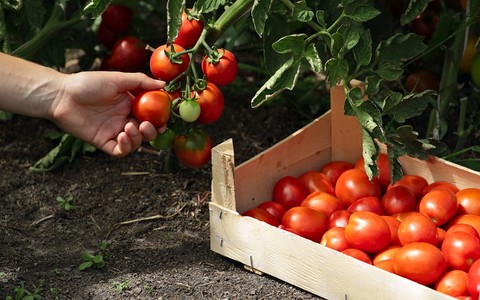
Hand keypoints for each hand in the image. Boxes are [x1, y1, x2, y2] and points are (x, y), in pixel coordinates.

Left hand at [51, 71, 165, 156]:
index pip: (151, 115)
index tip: (165, 119)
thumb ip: (141, 82)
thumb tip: (164, 84)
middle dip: (151, 132)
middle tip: (147, 126)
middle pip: (146, 132)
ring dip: (137, 138)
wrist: (62, 95)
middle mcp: (124, 119)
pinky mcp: (103, 141)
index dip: (160, 120)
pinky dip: (125, 147)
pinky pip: (119, 151)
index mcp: (130, 104)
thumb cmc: (88, 83)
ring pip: (135, 143)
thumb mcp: (117, 79)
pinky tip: (121, 136)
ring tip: (128, 127)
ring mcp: (114, 131)